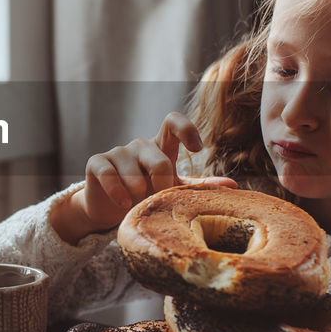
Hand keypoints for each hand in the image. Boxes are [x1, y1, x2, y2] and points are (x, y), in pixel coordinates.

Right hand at [51, 112, 237, 243]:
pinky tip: (123, 204)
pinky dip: (116, 190)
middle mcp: (140, 146)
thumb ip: (198, 186)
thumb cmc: (146, 195)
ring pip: (131, 167)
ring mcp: (117, 152)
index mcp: (161, 147)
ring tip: (136, 204)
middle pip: (156, 155)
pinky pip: (107, 173)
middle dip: (162, 180)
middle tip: (161, 197)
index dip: (186, 128)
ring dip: (137, 190)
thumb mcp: (172, 189)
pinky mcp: (96, 163)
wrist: (109, 209)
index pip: (173, 122)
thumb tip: (234, 186)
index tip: (198, 148)